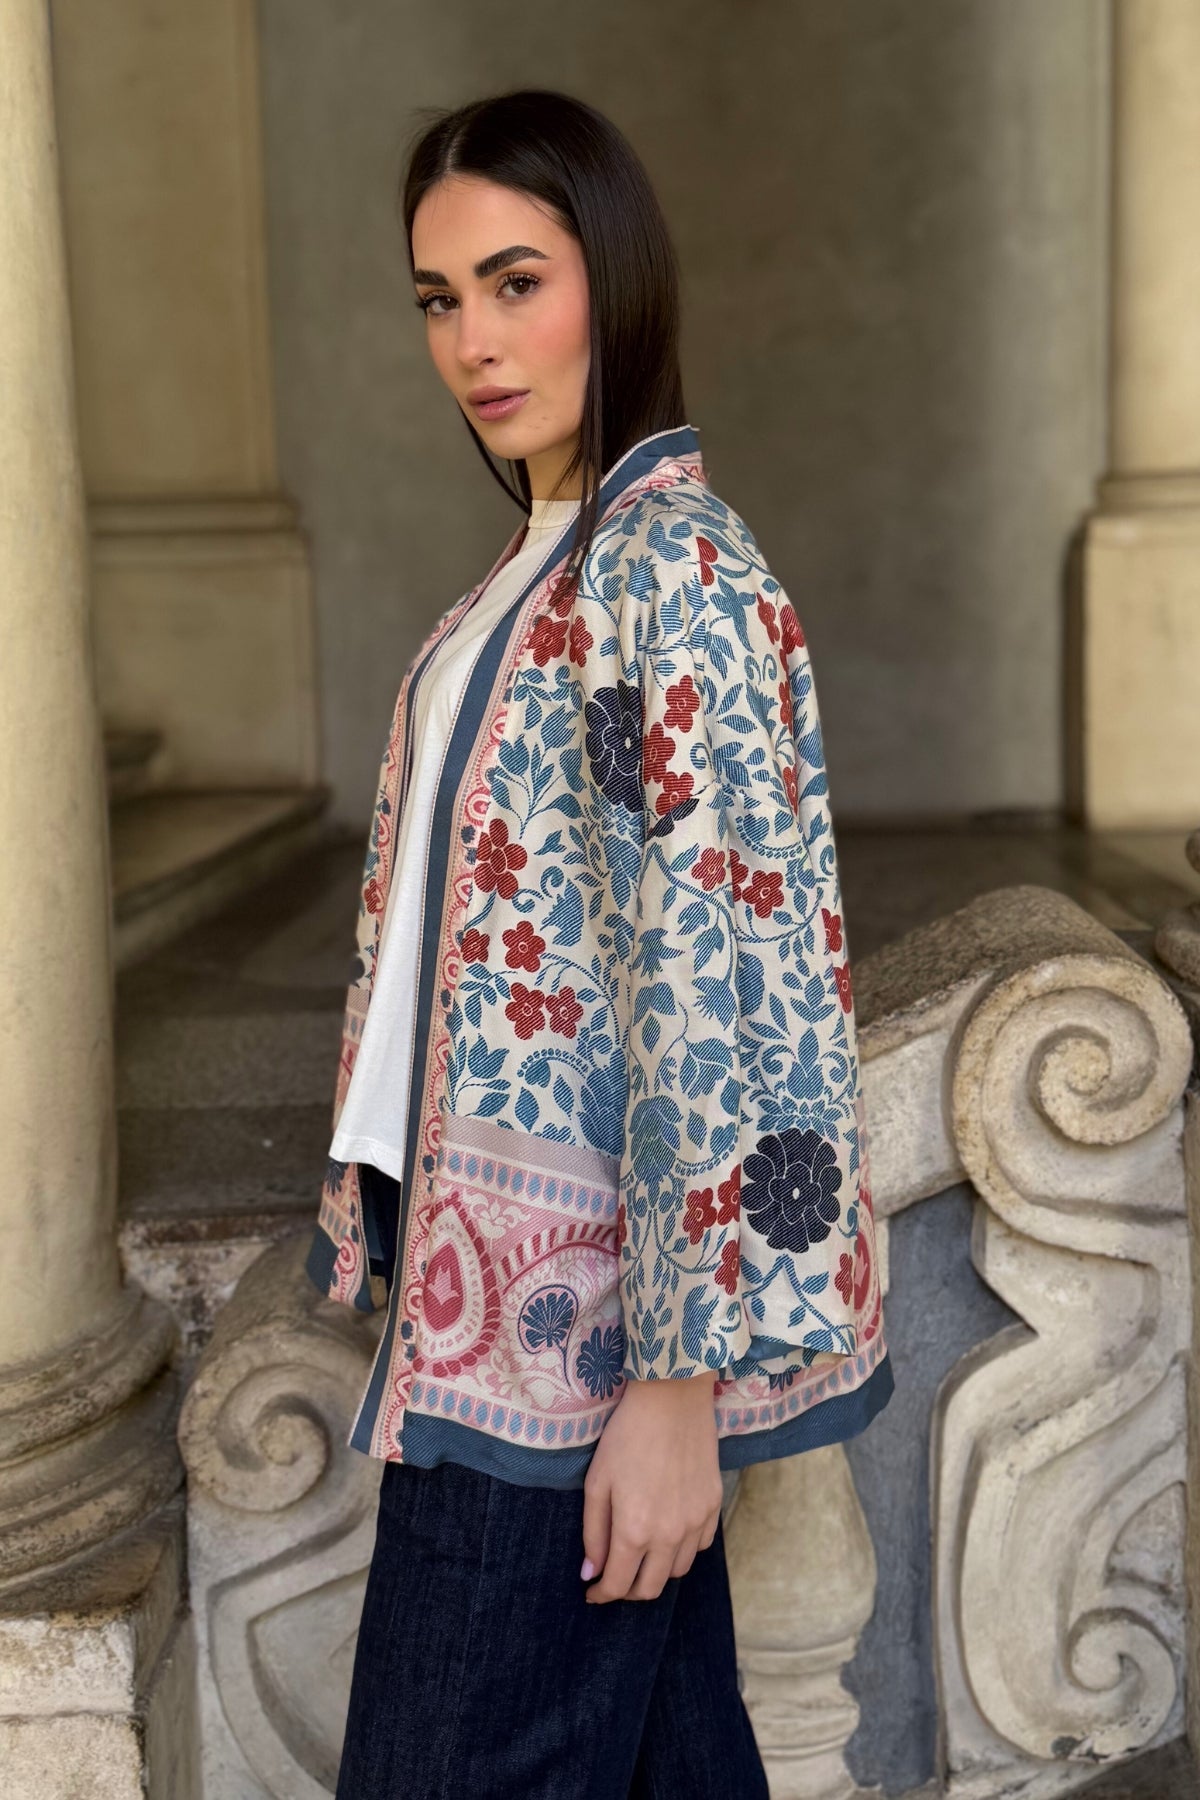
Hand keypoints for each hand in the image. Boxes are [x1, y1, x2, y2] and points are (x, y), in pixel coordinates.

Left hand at [580, 1369, 722, 1602]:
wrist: (672, 1398)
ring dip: (656, 1571)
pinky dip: (682, 1551)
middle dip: (629, 1591)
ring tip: (641, 1554)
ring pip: (677, 1571)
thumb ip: (593, 1532)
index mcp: (635, 1530)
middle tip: (615, 1578)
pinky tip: (669, 1533)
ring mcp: (696, 1521)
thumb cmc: (626, 1435)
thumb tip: (591, 1572)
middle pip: (651, 1588)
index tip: (592, 1592)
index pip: (618, 1584)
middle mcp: (670, 1535)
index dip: (602, 1594)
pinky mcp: (713, 1505)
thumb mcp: (597, 1481)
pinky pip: (699, 1546)